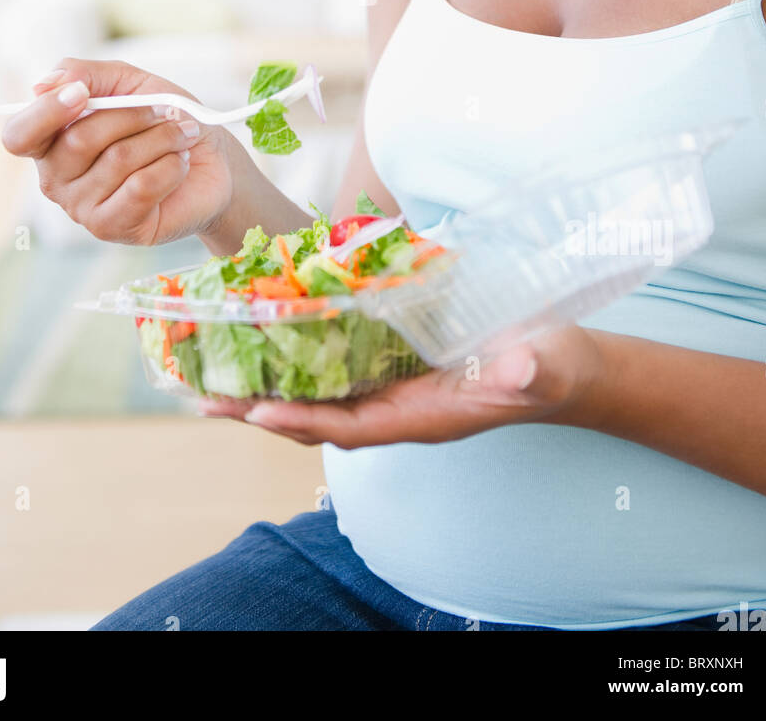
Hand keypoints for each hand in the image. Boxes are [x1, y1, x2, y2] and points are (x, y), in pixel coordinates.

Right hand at [1, 56, 235, 244]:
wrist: (211, 161)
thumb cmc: (164, 120)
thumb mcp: (127, 82)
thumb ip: (85, 73)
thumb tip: (45, 84)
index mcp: (50, 140)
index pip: (19, 135)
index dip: (45, 113)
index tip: (81, 94)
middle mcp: (56, 178)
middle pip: (79, 140)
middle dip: (133, 116)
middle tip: (165, 110)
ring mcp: (81, 208)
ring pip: (118, 160)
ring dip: (161, 138)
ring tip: (181, 135)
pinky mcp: (114, 228)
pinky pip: (141, 187)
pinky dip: (170, 166)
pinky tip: (179, 164)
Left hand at [199, 326, 604, 446]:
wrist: (563, 369)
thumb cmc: (552, 368)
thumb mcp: (544, 365)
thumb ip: (528, 371)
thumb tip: (516, 367)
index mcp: (423, 416)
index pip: (349, 424)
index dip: (301, 416)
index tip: (253, 407)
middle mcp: (398, 411)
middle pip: (315, 416)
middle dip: (259, 408)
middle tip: (201, 395)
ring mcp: (394, 393)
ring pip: (318, 396)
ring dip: (266, 387)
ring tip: (212, 375)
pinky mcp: (395, 370)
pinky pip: (334, 373)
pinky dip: (296, 360)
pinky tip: (269, 342)